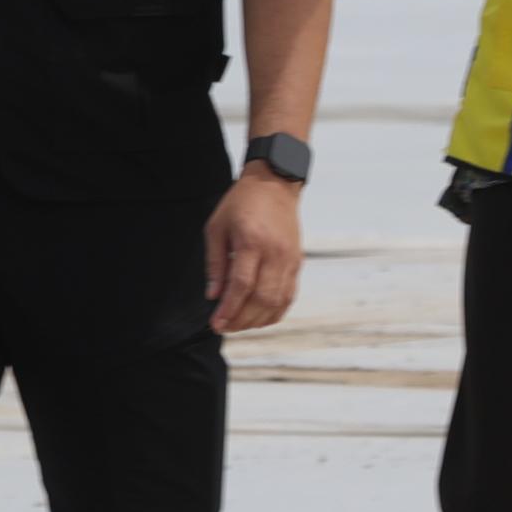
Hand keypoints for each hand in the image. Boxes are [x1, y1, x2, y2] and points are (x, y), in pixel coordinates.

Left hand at [204, 168, 304, 333]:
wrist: (275, 184)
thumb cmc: (241, 203)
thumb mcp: (217, 227)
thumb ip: (216, 263)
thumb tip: (213, 296)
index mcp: (252, 241)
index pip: (242, 285)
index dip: (229, 309)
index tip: (216, 323)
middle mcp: (275, 253)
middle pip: (262, 299)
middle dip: (241, 320)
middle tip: (224, 327)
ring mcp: (289, 260)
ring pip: (278, 302)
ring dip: (257, 320)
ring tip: (238, 324)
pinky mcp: (297, 264)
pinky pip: (289, 297)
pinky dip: (274, 312)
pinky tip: (259, 318)